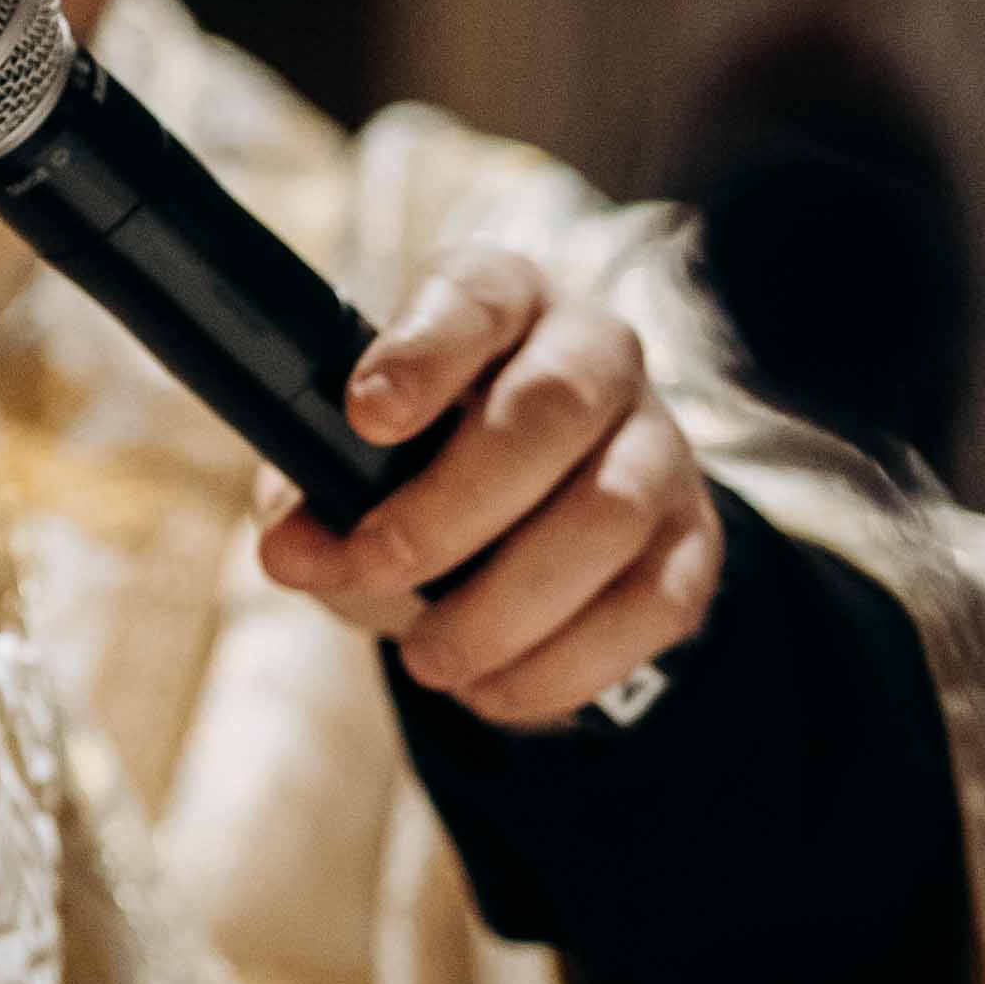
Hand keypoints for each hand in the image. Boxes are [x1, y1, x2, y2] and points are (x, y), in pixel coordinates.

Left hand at [254, 246, 720, 728]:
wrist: (517, 530)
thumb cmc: (418, 472)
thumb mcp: (346, 471)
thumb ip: (310, 499)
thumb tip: (291, 551)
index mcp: (499, 304)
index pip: (477, 296)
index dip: (424, 351)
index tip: (366, 414)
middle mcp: (595, 354)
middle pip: (553, 406)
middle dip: (452, 503)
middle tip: (376, 566)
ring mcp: (658, 446)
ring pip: (609, 511)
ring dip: (505, 603)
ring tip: (428, 658)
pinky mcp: (693, 541)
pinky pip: (653, 603)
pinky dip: (561, 663)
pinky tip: (491, 687)